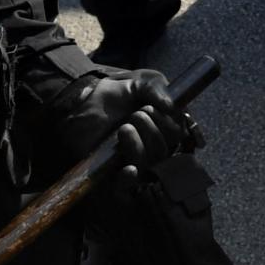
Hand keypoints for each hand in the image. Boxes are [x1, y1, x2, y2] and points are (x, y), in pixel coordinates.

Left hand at [46, 68, 190, 175]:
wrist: (85, 99)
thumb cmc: (116, 92)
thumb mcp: (142, 80)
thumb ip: (159, 88)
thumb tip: (172, 107)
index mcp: (164, 125)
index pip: (179, 134)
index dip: (169, 123)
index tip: (151, 107)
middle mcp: (153, 144)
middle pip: (165, 149)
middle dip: (152, 128)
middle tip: (134, 114)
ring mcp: (135, 158)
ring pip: (150, 163)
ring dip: (139, 144)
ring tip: (123, 128)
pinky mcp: (115, 170)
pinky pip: (130, 184)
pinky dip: (131, 178)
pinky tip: (128, 169)